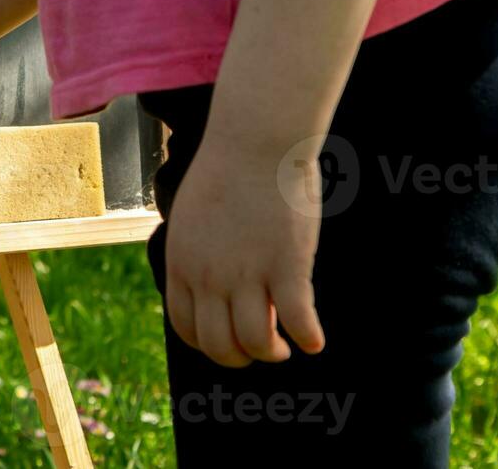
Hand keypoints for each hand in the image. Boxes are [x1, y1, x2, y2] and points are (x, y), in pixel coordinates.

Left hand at [163, 132, 327, 366]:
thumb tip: (206, 281)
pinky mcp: (286, 267)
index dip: (208, 344)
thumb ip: (196, 253)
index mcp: (182, 263)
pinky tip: (315, 341)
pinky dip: (309, 340)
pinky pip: (298, 322)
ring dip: (272, 353)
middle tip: (260, 348)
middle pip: (218, 345)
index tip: (228, 341)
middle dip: (239, 357)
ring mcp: (247, 274)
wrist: (254, 140)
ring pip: (255, 343)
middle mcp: (209, 276)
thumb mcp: (193, 218)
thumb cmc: (228, 171)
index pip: (186, 328)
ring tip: (285, 346)